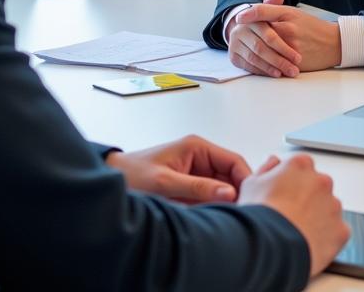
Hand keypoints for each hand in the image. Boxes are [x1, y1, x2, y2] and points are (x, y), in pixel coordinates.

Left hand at [105, 134, 250, 203]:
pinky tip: (213, 216)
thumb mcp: (166, 182)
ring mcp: (197, 171)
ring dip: (226, 202)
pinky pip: (212, 196)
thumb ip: (197, 187)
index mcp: (197, 147)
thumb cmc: (134, 174)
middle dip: (237, 194)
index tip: (249, 200)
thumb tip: (229, 193)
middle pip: (232, 175)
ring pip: (224, 187)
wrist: (113, 179)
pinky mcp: (191, 185)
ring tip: (225, 216)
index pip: (234, 161)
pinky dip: (215, 206)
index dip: (245, 180)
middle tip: (239, 213)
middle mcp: (200, 156)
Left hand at [227, 0, 340, 76]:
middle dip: (250, 36)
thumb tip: (252, 10)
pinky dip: (267, 64)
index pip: (262, 12)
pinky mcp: (295, 62)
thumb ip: (273, 10)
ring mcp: (291, 47)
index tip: (239, 18)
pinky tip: (261, 64)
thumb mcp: (293, 13)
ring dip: (257, 52)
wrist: (334, 42)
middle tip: (241, 35)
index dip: (249, 14)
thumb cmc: (312, 26)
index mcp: (287, 15)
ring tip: (250, 51)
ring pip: (267, 50)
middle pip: (262, 33)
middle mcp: (288, 29)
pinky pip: (276, 64)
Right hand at [239, 154, 349, 275]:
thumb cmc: (260, 215)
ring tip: (297, 231)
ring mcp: (333, 205)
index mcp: (300, 164)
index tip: (284, 193)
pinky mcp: (341, 229)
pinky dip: (327, 236)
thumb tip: (273, 163)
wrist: (271, 246)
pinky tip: (309, 241)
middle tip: (290, 213)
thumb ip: (266, 168)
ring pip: (329, 208)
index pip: (301, 166)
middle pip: (317, 186)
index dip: (291, 181)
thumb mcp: (251, 183)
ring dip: (318, 216)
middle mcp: (321, 181)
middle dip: (307, 197)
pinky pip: (337, 231)